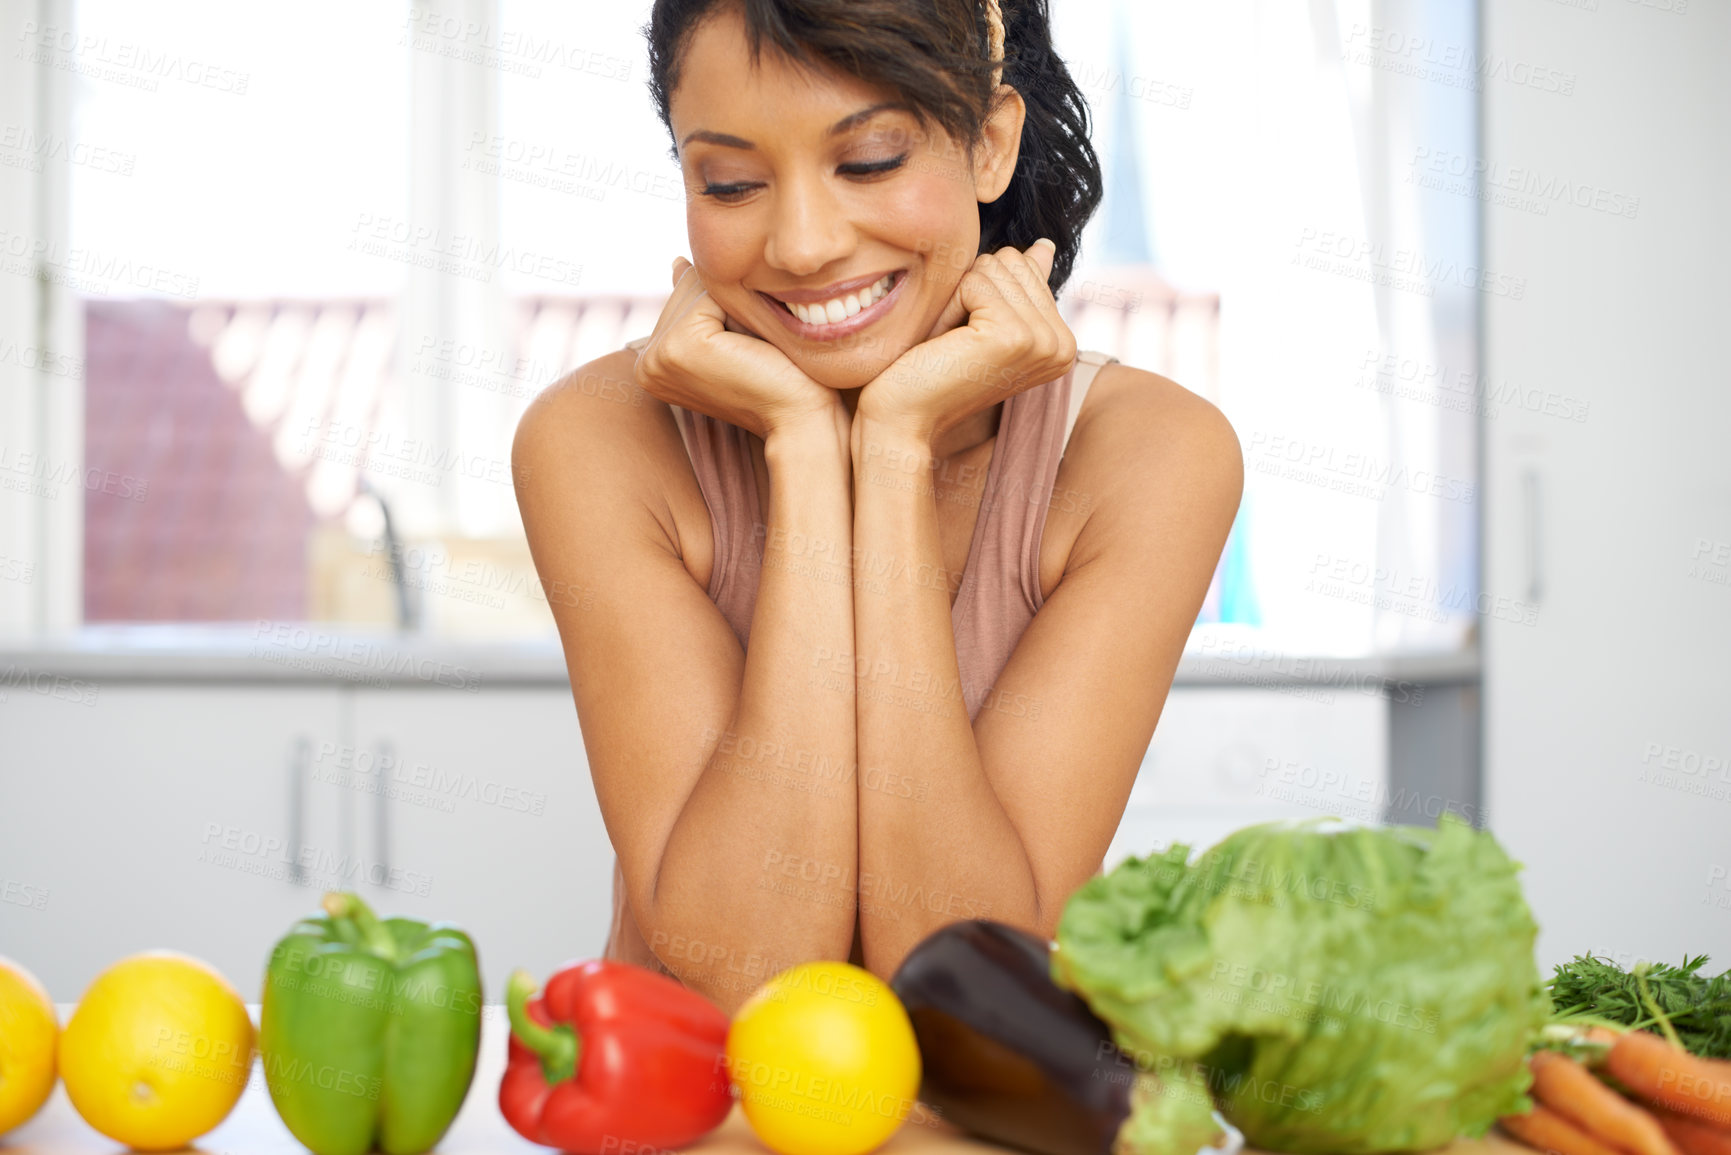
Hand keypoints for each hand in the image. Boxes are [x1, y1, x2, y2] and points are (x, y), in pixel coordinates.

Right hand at [634, 257, 844, 440]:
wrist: (800, 417)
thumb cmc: (778, 378)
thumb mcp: (731, 336)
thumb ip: (697, 303)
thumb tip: (675, 263)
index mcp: (651, 363)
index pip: (682, 296)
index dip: (724, 309)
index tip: (742, 350)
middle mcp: (646, 363)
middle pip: (687, 287)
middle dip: (729, 304)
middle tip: (751, 351)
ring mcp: (658, 356)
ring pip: (699, 286)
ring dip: (737, 307)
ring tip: (752, 351)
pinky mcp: (680, 346)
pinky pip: (712, 294)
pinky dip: (742, 311)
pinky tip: (753, 348)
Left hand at [855, 239, 1077, 445]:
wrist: (905, 416)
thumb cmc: (934, 368)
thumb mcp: (981, 320)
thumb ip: (1018, 285)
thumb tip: (1045, 244)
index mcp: (1062, 342)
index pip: (1023, 265)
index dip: (983, 291)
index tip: (973, 339)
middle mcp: (1063, 345)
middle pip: (1011, 260)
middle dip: (973, 289)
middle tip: (960, 341)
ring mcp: (1043, 342)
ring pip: (993, 267)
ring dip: (960, 298)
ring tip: (953, 344)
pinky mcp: (1015, 337)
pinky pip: (976, 282)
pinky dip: (951, 306)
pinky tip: (947, 345)